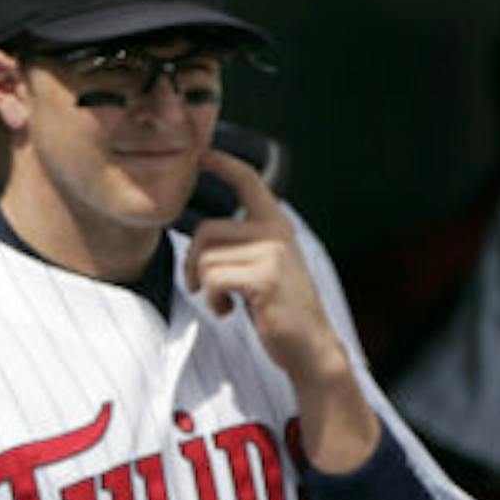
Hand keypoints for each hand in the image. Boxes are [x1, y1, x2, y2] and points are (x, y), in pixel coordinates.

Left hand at [183, 150, 348, 389]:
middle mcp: (276, 231)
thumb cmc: (278, 309)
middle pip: (205, 231)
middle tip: (200, 286)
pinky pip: (211, 279)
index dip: (222, 163)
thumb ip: (244, 245)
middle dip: (191, 263)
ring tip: (224, 301)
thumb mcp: (264, 266)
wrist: (309, 346)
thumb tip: (202, 237)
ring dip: (203, 286)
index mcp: (276, 224)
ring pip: (205, 258)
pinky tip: (228, 311)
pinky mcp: (265, 278)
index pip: (249, 180)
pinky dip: (211, 300)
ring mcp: (272, 253)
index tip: (202, 153)